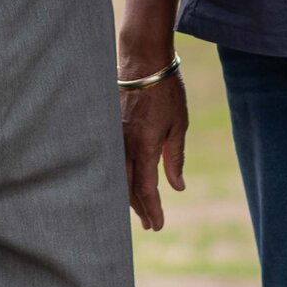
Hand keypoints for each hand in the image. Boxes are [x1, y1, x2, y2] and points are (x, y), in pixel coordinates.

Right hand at [121, 70, 188, 229]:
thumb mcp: (178, 124)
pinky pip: (111, 160)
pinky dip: (118, 176)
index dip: (152, 209)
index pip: (146, 188)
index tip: (158, 225)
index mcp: (145, 146)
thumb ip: (175, 157)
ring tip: (138, 209)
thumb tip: (177, 187)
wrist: (143, 60)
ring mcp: (114, 136)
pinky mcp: (108, 127)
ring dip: (127, 195)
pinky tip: (122, 182)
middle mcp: (125, 145)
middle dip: (139, 208)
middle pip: (128, 188)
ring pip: (116, 176)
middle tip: (150, 224)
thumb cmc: (166, 91)